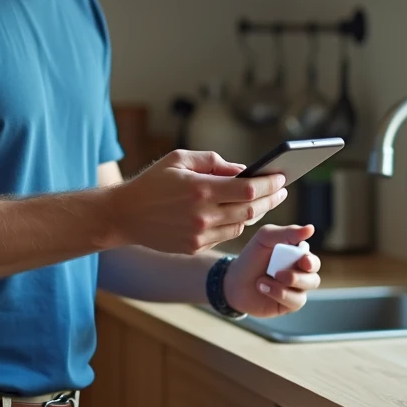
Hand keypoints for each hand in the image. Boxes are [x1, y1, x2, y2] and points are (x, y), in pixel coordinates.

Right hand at [106, 150, 287, 255]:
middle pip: (250, 210)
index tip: (282, 177)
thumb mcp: (179, 159)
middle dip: (270, 198)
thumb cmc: (152, 182)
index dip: (269, 183)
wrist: (124, 215)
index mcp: (200, 189)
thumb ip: (213, 162)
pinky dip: (234, 224)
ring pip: (240, 225)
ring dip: (254, 213)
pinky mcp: (194, 248)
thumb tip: (243, 170)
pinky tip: (237, 214)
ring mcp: (199, 235)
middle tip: (282, 190)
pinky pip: (225, 236)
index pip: (248, 189)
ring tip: (261, 200)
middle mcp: (202, 215)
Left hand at [222, 224, 320, 317]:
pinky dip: (279, 294)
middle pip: (313, 278)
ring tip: (263, 280)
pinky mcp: (289, 304)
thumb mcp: (265, 238)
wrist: (234, 282)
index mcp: (297, 256)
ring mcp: (295, 290)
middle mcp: (300, 274)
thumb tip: (311, 228)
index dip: (311, 262)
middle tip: (280, 275)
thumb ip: (287, 233)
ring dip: (286, 285)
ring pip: (305, 292)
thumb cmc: (251, 257)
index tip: (303, 262)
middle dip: (299, 277)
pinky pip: (296, 302)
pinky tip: (263, 287)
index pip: (312, 261)